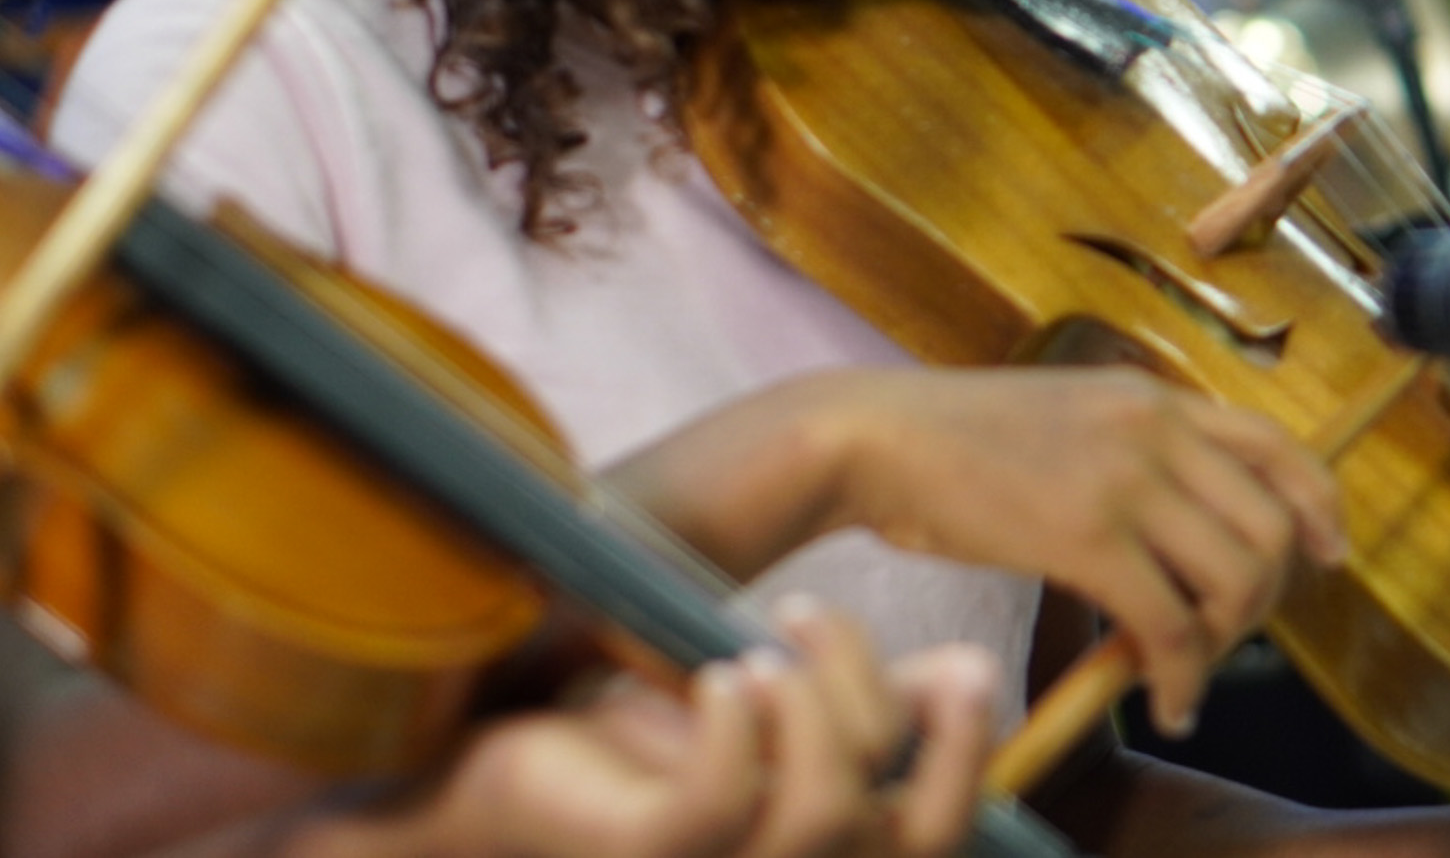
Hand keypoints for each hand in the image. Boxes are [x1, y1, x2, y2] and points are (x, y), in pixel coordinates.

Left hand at [394, 600, 992, 857]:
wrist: (481, 761)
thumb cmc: (627, 745)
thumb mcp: (768, 714)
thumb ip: (857, 706)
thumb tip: (969, 664)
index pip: (935, 841)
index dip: (966, 757)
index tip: (960, 663)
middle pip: (898, 829)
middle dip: (880, 704)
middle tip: (811, 615)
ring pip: (826, 813)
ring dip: (809, 699)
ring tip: (752, 642)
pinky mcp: (638, 856)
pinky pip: (720, 803)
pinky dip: (735, 723)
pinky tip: (713, 675)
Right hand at [819, 369, 1346, 735]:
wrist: (879, 438)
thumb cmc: (961, 442)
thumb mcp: (1074, 419)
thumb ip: (1138, 457)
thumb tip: (1186, 535)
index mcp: (1155, 398)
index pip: (1277, 444)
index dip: (1318, 506)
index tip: (1328, 553)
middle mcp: (1156, 429)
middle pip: (1270, 526)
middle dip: (1262, 600)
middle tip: (1221, 637)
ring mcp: (1126, 479)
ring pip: (1233, 577)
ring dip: (1222, 643)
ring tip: (1185, 672)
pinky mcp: (1087, 535)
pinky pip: (1168, 623)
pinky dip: (1179, 677)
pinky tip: (1161, 701)